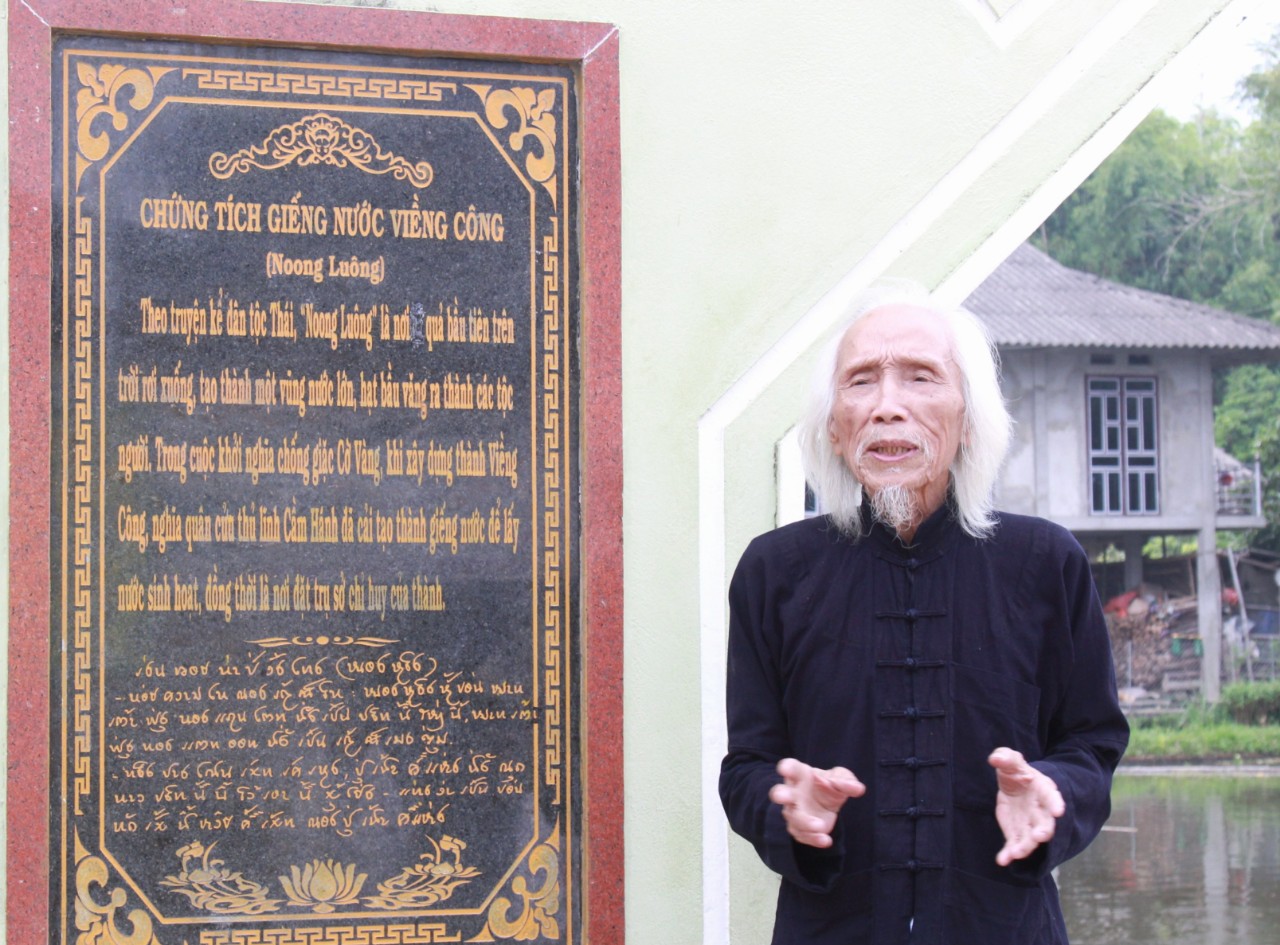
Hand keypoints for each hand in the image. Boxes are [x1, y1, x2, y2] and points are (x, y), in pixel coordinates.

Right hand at [768, 758, 864, 847]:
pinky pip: (802, 835)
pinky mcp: (799, 828)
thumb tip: (857, 788)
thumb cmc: (829, 784)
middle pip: (780, 793)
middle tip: (783, 797)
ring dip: (805, 822)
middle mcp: (792, 792)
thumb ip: (847, 781)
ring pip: (793, 818)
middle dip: (780, 794)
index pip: (791, 768)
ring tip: (820, 826)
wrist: (826, 802)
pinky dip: (813, 839)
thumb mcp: (842, 778)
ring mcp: (793, 811)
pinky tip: (826, 840)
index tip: (784, 769)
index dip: (786, 768)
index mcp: (799, 774)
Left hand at [988, 747, 1064, 865]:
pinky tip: (1002, 860)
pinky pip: (1014, 845)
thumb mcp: (1010, 760)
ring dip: (1025, 847)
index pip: (1051, 797)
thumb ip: (1005, 758)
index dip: (1055, 804)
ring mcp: (1029, 824)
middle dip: (1044, 831)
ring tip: (1016, 854)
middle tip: (1040, 837)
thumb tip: (996, 758)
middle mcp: (1040, 811)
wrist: (1014, 786)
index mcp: (1043, 790)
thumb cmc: (1016, 771)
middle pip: (1045, 823)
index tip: (1059, 811)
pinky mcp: (1016, 833)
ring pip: (1030, 839)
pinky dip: (1009, 853)